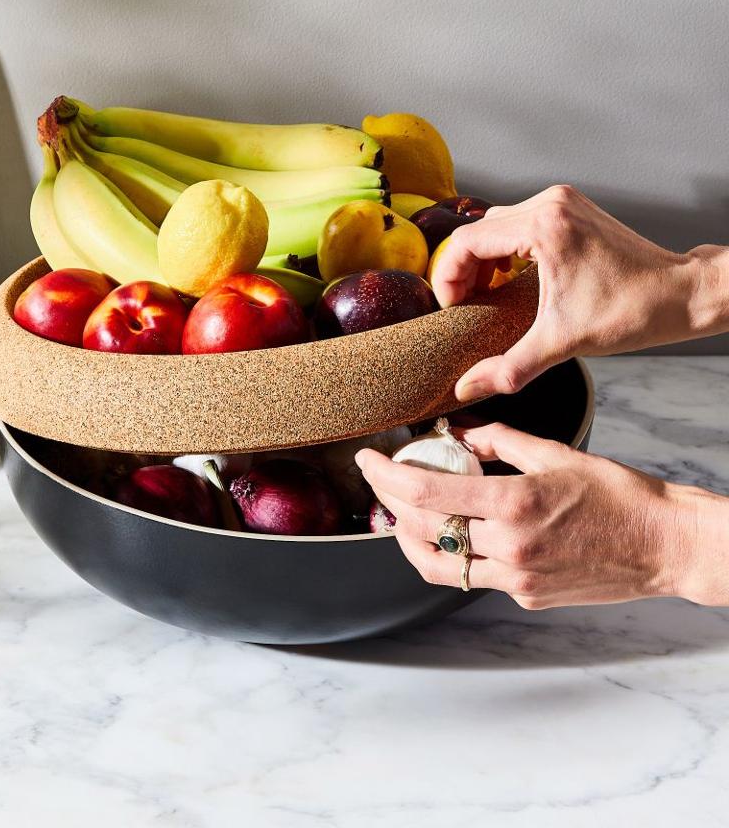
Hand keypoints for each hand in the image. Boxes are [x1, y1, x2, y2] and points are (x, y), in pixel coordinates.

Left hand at [356, 422, 720, 608]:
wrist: (662, 545)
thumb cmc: (617, 495)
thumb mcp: (555, 452)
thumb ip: (498, 441)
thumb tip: (459, 434)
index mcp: (512, 505)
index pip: (425, 492)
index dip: (385, 475)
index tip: (367, 460)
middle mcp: (508, 548)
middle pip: (421, 530)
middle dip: (389, 502)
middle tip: (379, 481)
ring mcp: (516, 579)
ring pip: (438, 565)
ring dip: (409, 539)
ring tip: (400, 514)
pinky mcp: (525, 596)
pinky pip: (474, 577)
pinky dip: (454, 553)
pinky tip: (454, 533)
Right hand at [431, 185, 704, 401]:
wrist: (680, 294)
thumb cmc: (631, 311)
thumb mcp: (561, 342)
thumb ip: (508, 367)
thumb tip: (467, 388)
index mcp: (543, 227)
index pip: (467, 241)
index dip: (448, 276)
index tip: (453, 306)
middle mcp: (549, 204)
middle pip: (478, 230)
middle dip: (463, 269)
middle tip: (466, 304)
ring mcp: (561, 202)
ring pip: (496, 224)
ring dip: (483, 258)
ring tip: (485, 293)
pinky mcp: (570, 208)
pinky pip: (518, 222)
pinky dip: (505, 248)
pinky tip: (510, 278)